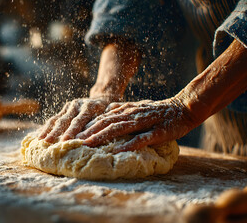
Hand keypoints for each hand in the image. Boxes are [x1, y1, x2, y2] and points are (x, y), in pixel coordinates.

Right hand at [38, 98, 109, 142]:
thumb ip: (101, 125)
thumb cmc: (108, 112)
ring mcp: (70, 106)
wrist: (102, 97)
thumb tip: (96, 139)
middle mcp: (77, 105)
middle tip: (48, 142)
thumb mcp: (108, 116)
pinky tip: (40, 136)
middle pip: (65, 120)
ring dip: (48, 130)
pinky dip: (47, 128)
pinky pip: (54, 119)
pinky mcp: (65, 109)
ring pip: (57, 119)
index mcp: (89, 106)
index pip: (79, 120)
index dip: (72, 130)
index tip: (65, 141)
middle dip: (56, 132)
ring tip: (40, 141)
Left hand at [76, 98, 195, 152]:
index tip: (73, 135)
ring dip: (101, 137)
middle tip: (73, 142)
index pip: (102, 119)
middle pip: (106, 123)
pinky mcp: (157, 132)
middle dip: (88, 133)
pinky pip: (141, 139)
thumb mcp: (136, 110)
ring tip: (87, 145)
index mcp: (126, 111)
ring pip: (119, 129)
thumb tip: (104, 119)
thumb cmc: (159, 112)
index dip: (87, 127)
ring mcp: (144, 122)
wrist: (184, 108)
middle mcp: (131, 114)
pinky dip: (128, 144)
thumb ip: (121, 114)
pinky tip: (118, 150)